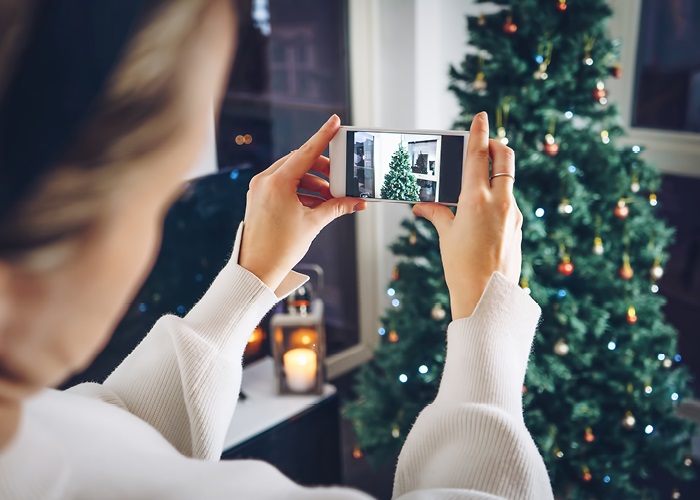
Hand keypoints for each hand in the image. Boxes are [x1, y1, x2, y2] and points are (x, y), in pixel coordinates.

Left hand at [239, 115, 365, 290]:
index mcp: (277, 182)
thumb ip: (336, 207)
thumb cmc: (281, 248)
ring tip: (331, 199)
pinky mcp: (259, 198)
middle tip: (340, 180)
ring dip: (313, 183)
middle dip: (323, 170)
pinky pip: (283, 186)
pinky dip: (301, 191)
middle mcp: (265, 180)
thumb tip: (357, 202)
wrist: (256, 270)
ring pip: (292, 174)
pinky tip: (316, 204)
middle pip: (300, 162)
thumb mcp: (313, 223)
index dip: (323, 136)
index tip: (335, 122)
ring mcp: (259, 189)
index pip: (306, 152)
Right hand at [412, 112, 522, 318]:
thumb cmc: (461, 266)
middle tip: (486, 143)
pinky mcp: (518, 227)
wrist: (486, 296)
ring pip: (508, 181)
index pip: (480, 154)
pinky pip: (508, 202)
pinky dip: (497, 196)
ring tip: (479, 178)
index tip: (481, 116)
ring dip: (496, 173)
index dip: (479, 132)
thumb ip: (437, 214)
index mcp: (478, 198)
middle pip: (505, 160)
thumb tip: (422, 205)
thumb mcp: (446, 235)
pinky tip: (483, 209)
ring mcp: (513, 214)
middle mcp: (501, 201)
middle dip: (497, 146)